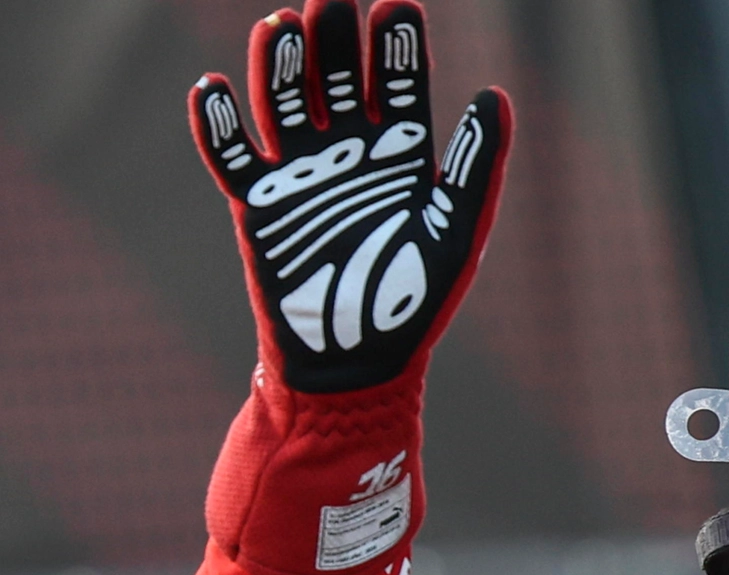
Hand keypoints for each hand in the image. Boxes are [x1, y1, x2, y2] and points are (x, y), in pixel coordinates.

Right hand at [189, 0, 510, 392]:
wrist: (357, 364)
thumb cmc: (416, 301)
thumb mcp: (456, 229)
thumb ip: (476, 164)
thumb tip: (494, 94)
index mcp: (404, 157)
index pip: (399, 85)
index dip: (397, 45)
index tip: (397, 5)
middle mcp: (351, 156)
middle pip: (337, 80)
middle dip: (334, 40)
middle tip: (333, 2)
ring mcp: (302, 176)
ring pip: (283, 103)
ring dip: (280, 65)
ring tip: (283, 25)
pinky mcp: (260, 205)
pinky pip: (230, 156)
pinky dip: (217, 124)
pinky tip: (213, 87)